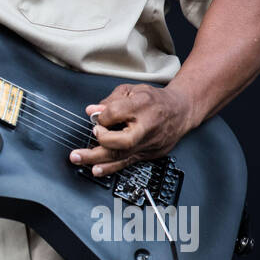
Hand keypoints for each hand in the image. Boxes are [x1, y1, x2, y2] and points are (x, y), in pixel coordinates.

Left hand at [68, 83, 196, 176]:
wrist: (181, 111)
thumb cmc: (155, 100)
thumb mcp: (132, 90)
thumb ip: (110, 100)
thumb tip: (92, 110)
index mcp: (143, 105)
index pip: (116, 112)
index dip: (102, 116)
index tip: (96, 116)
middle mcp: (147, 126)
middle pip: (121, 140)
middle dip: (97, 144)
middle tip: (79, 148)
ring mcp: (149, 143)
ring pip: (122, 155)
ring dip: (98, 159)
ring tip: (79, 159)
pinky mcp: (149, 154)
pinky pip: (128, 162)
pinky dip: (111, 167)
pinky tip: (97, 169)